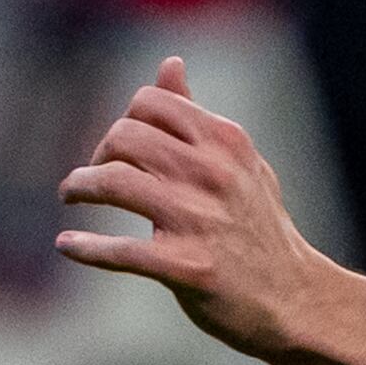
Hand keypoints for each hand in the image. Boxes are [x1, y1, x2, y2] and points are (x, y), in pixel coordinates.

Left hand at [56, 59, 331, 362]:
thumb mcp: (240, 164)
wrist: (298, 301)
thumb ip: (198, 118)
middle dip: (97, 154)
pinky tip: (68, 245)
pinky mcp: (188, 268)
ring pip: (113, 182)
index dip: (124, 121)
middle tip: (90, 179)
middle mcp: (213, 174)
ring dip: (79, 187)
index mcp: (226, 142)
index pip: (149, 103)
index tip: (116, 151)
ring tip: (71, 197)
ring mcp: (199, 221)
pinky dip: (86, 247)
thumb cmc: (261, 231)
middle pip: (124, 136)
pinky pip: (120, 250)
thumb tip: (169, 63)